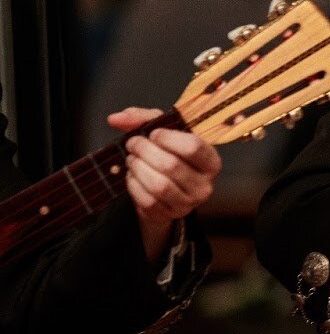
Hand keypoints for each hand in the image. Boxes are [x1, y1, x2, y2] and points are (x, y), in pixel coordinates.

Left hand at [108, 107, 221, 262]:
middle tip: (133, 144)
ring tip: (132, 159)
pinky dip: (134, 185)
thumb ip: (142, 119)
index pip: (193, 147)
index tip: (153, 133)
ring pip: (159, 185)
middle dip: (145, 151)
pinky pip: (148, 201)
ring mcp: (189, 203)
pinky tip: (133, 176)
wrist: (167, 189)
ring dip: (138, 168)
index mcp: (211, 162)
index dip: (168, 138)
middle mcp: (205, 185)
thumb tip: (115, 118)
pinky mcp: (170, 215)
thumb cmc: (169, 154)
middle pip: (171, 165)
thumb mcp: (163, 133)